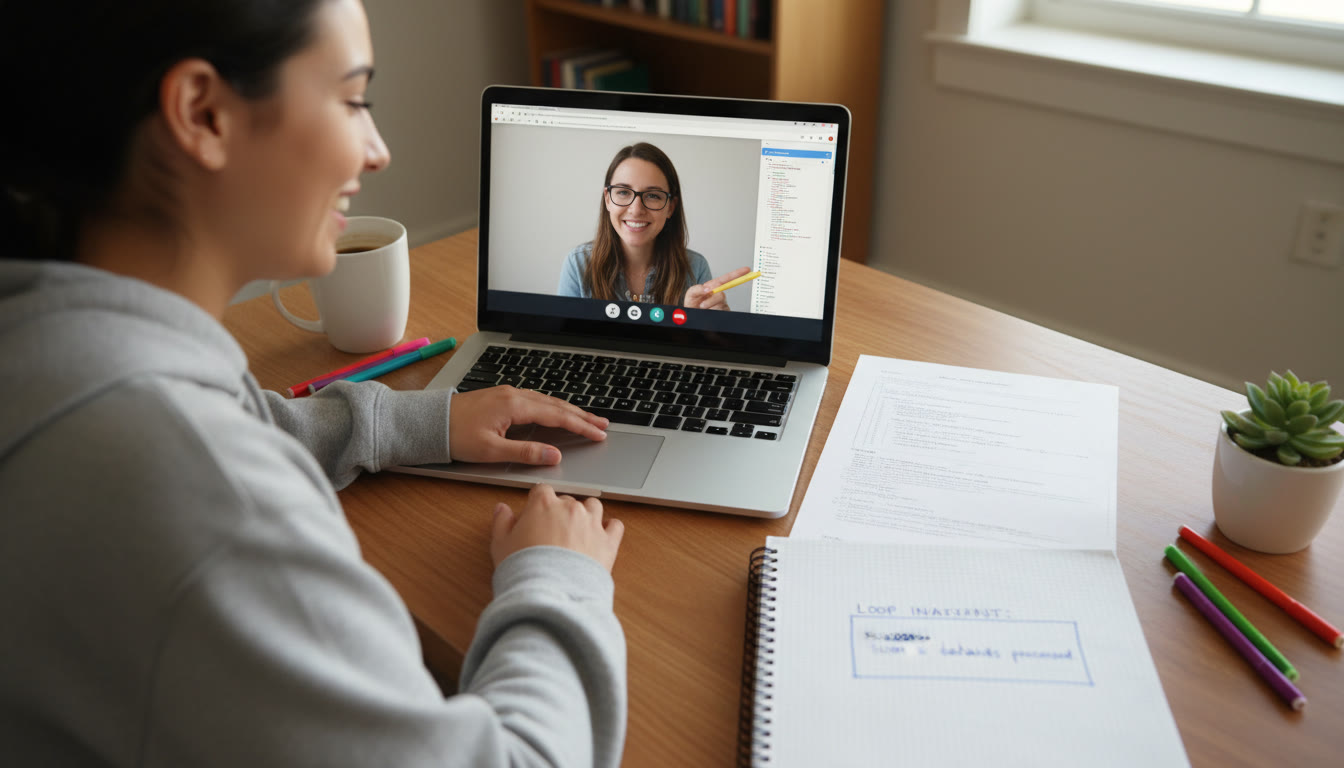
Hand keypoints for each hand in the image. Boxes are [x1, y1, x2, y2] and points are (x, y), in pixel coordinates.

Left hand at [449, 386, 607, 463]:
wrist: (429, 422)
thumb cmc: (455, 436)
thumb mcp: (491, 451)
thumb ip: (525, 453)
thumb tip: (554, 455)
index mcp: (515, 406)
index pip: (557, 416)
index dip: (581, 426)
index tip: (598, 434)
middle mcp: (514, 395)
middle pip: (557, 405)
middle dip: (582, 415)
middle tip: (603, 425)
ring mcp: (508, 393)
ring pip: (547, 401)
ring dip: (569, 410)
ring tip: (587, 419)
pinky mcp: (502, 397)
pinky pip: (536, 400)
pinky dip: (553, 408)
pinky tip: (557, 412)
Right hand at [491, 484, 623, 571]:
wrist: (551, 593)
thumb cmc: (524, 569)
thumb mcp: (500, 544)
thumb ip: (501, 522)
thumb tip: (502, 509)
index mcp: (543, 505)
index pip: (541, 490)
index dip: (537, 503)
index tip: (534, 515)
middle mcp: (570, 509)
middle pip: (567, 499)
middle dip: (560, 511)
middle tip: (552, 531)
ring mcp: (592, 523)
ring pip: (594, 506)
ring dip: (586, 513)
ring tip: (578, 530)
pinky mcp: (608, 542)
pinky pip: (616, 526)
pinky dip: (610, 528)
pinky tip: (602, 536)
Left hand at [683, 266, 751, 310]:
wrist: (691, 314)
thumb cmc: (692, 303)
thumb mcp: (691, 293)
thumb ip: (697, 288)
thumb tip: (708, 288)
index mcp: (713, 287)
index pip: (726, 279)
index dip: (737, 274)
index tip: (747, 269)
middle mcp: (719, 295)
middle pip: (722, 295)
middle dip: (711, 300)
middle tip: (702, 305)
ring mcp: (722, 304)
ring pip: (720, 306)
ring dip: (709, 308)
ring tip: (703, 310)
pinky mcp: (724, 312)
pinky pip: (721, 312)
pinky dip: (712, 313)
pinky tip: (708, 313)